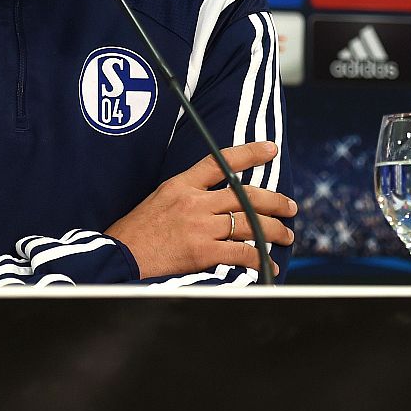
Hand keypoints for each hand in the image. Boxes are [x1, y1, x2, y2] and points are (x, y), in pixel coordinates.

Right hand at [106, 141, 297, 278]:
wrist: (120, 257)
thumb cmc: (136, 232)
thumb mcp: (159, 198)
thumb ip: (188, 194)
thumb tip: (216, 197)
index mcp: (181, 184)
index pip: (220, 161)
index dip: (249, 153)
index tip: (270, 148)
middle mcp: (194, 202)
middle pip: (245, 195)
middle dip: (275, 202)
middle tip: (290, 208)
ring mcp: (199, 226)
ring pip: (249, 223)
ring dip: (273, 230)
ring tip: (285, 236)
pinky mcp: (202, 251)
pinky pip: (241, 252)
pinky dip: (260, 258)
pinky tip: (269, 262)